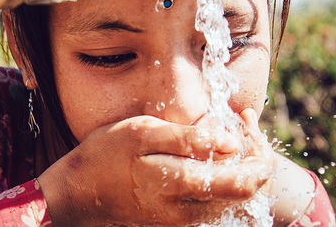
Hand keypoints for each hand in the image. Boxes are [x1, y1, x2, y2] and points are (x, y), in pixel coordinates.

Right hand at [38, 110, 273, 225]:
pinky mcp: (175, 221)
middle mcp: (187, 211)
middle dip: (256, 160)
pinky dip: (224, 181)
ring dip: (242, 170)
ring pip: (233, 203)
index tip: (248, 120)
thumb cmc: (105, 155)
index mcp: (180, 185)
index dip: (258, 151)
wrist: (78, 192)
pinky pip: (214, 205)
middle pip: (245, 195)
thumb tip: (231, 141)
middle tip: (246, 127)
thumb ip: (187, 139)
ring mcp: (182, 220)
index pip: (244, 181)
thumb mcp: (141, 133)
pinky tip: (213, 158)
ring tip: (231, 138)